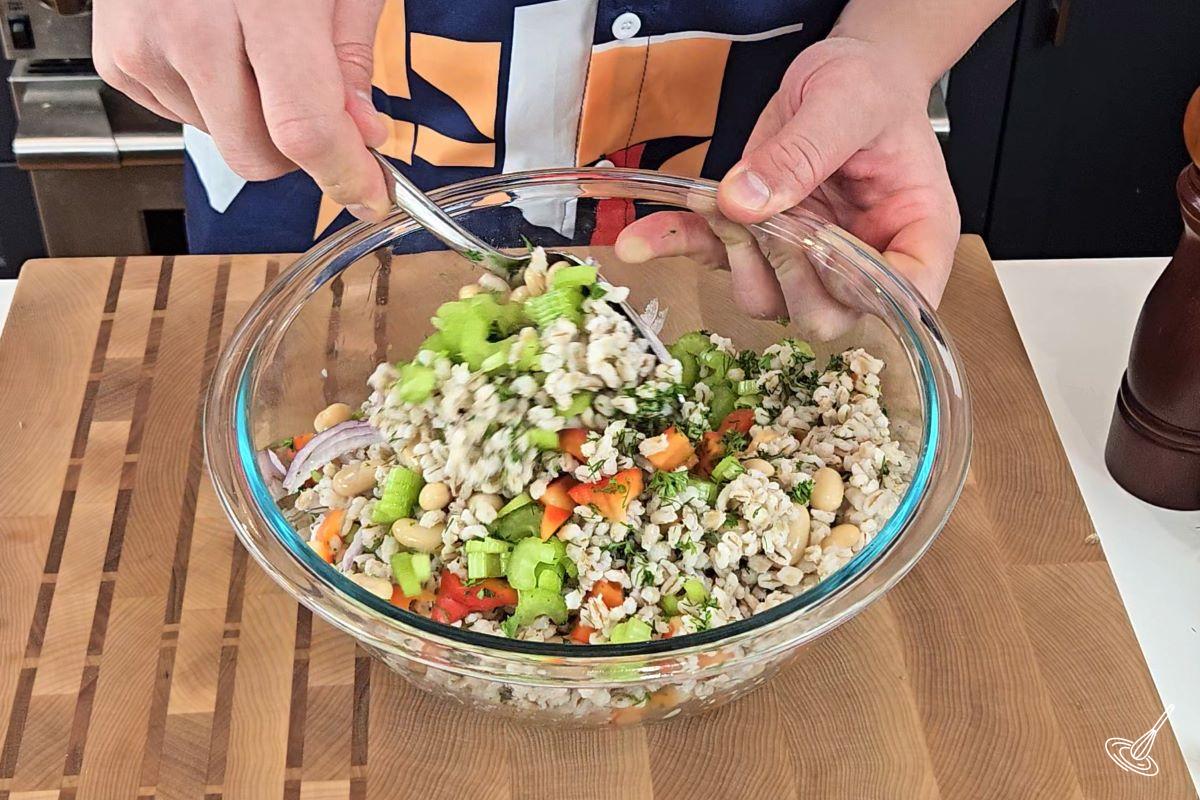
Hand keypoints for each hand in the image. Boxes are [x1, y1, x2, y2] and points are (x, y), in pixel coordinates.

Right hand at [93, 0, 390, 219]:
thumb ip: (352, 55)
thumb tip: (361, 132)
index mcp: (265, 1)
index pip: (303, 127)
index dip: (343, 174)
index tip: (370, 192)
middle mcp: (191, 22)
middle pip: (256, 153)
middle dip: (300, 152)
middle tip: (320, 108)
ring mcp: (145, 41)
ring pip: (222, 140)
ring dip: (254, 117)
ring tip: (257, 48)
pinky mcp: (117, 56)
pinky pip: (182, 116)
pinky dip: (212, 98)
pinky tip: (218, 46)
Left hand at [616, 37, 959, 338]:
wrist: (841, 69)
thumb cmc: (870, 85)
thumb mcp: (845, 102)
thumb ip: (803, 153)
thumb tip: (745, 202)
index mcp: (913, 231)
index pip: (906, 296)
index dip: (864, 297)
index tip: (821, 254)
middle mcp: (860, 258)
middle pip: (825, 313)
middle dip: (785, 276)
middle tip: (764, 222)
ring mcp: (807, 256)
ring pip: (766, 298)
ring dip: (733, 257)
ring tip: (717, 203)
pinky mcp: (758, 238)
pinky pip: (714, 254)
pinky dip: (675, 244)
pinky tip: (639, 241)